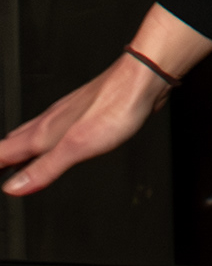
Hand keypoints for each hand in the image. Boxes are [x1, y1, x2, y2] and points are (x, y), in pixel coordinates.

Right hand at [0, 5, 211, 196]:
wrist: (143, 78)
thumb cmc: (115, 106)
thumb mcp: (77, 146)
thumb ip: (44, 167)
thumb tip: (13, 187)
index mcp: (45, 132)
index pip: (5, 152)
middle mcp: (52, 121)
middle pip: (14, 142)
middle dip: (0, 157)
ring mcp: (68, 114)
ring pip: (31, 132)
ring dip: (16, 146)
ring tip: (9, 157)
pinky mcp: (85, 112)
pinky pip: (53, 128)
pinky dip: (41, 139)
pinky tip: (52, 139)